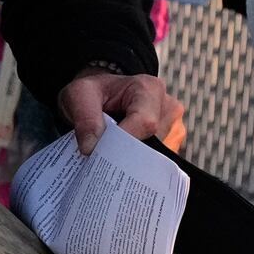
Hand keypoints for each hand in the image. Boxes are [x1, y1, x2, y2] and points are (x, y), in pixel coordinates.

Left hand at [56, 67, 181, 154]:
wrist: (102, 96)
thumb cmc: (94, 93)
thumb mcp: (79, 95)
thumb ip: (85, 118)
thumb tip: (91, 148)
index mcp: (149, 88)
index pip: (145, 122)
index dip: (123, 141)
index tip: (100, 150)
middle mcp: (168, 108)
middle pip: (152, 142)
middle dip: (124, 153)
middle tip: (100, 158)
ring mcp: (174, 128)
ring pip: (156, 156)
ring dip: (131, 161)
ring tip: (109, 156)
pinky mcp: (171, 144)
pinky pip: (158, 163)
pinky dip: (137, 165)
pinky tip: (120, 162)